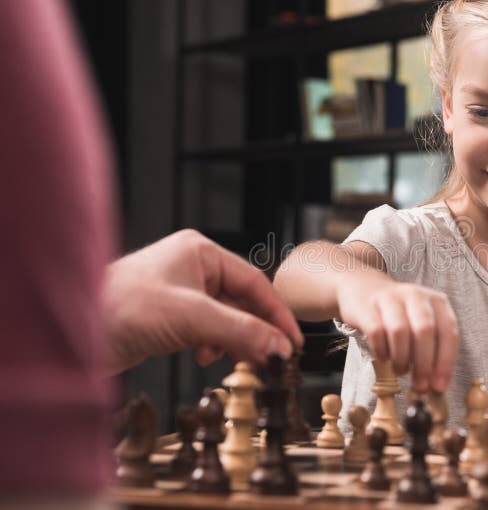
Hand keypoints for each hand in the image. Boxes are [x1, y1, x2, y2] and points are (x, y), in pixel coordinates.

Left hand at [103, 229, 302, 373]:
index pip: (254, 282)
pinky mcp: (168, 317)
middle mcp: (192, 268)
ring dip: (232, 341)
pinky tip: (203, 357)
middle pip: (241, 301)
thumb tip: (278, 347)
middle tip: (270, 358)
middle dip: (254, 331)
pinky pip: (205, 331)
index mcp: (200, 252)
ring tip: (235, 360)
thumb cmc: (119, 307)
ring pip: (224, 319)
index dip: (276, 313)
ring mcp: (179, 294)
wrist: (70, 333)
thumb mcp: (191, 317)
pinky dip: (212, 346)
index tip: (292, 341)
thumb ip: (240, 330)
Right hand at [337, 273, 458, 391]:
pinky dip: (382, 350)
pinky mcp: (368, 305)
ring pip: (400, 331)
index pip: (448, 332)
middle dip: (423, 364)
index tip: (439, 386)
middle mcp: (416, 295)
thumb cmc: (399, 315)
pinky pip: (376, 332)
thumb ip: (432, 348)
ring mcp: (391, 298)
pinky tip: (384, 359)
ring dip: (402, 359)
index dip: (445, 362)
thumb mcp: (422, 323)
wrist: (364, 289)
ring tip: (401, 371)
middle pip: (425, 331)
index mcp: (437, 301)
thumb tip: (436, 384)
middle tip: (419, 385)